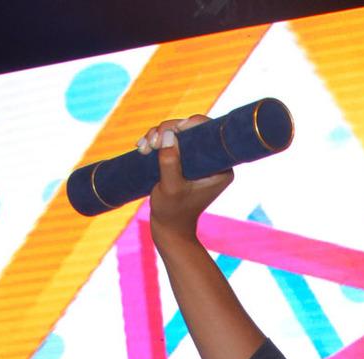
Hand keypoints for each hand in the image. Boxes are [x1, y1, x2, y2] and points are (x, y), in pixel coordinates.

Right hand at [141, 116, 233, 242]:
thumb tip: (169, 135)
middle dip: (168, 130)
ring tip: (143, 148)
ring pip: (178, 133)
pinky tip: (142, 147)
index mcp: (221, 168)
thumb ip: (170, 162)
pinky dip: (156, 141)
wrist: (168, 229)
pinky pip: (171, 141)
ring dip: (158, 136)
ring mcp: (198, 161)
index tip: (175, 128)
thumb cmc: (172, 213)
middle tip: (151, 142)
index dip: (192, 123)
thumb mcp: (170, 188)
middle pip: (192, 129)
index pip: (210, 133)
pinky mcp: (185, 161)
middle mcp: (213, 162)